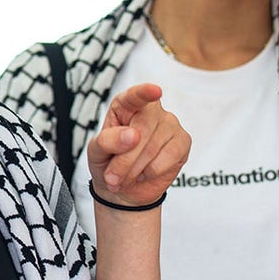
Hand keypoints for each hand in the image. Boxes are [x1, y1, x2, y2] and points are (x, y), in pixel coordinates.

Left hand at [86, 83, 189, 208]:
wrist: (122, 188)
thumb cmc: (107, 162)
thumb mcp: (95, 152)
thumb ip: (107, 141)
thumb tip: (132, 135)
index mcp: (125, 105)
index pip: (134, 96)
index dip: (144, 93)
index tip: (155, 91)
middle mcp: (150, 110)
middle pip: (142, 129)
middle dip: (125, 159)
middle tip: (112, 177)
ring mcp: (170, 124)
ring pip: (154, 146)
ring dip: (135, 169)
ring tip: (125, 177)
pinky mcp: (183, 142)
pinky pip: (170, 156)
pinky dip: (152, 171)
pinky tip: (145, 172)